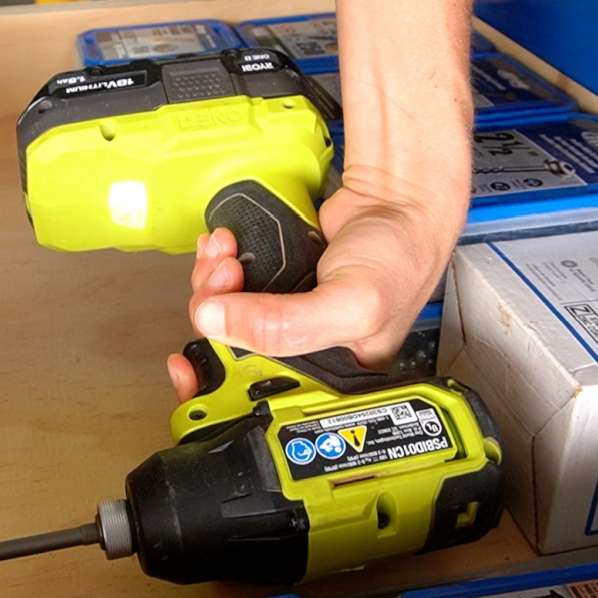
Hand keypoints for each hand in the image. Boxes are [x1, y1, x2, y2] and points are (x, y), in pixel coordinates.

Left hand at [167, 167, 465, 403]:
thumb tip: (216, 324)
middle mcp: (303, 354)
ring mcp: (284, 318)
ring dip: (210, 282)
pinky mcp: (273, 286)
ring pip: (222, 315)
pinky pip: (228, 285)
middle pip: (230, 351)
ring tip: (226, 256)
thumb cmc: (400, 258)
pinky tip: (225, 247)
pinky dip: (218, 264)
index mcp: (328, 380)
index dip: (220, 378)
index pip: (259, 396)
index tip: (197, 354)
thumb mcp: (351, 304)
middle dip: (212, 312)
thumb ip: (284, 324)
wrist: (399, 200)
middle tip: (222, 280)